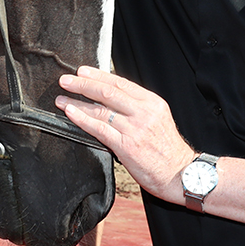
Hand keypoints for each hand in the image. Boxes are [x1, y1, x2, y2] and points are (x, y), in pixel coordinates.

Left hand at [56, 67, 194, 202]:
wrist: (183, 174)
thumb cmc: (168, 150)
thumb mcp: (158, 119)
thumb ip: (137, 108)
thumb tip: (110, 97)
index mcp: (152, 102)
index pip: (120, 82)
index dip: (98, 76)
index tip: (82, 72)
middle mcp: (143, 112)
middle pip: (107, 92)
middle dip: (83, 84)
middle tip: (66, 80)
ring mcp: (134, 128)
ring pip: (100, 109)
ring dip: (77, 102)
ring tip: (61, 98)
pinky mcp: (126, 146)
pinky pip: (99, 128)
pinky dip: (82, 119)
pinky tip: (71, 113)